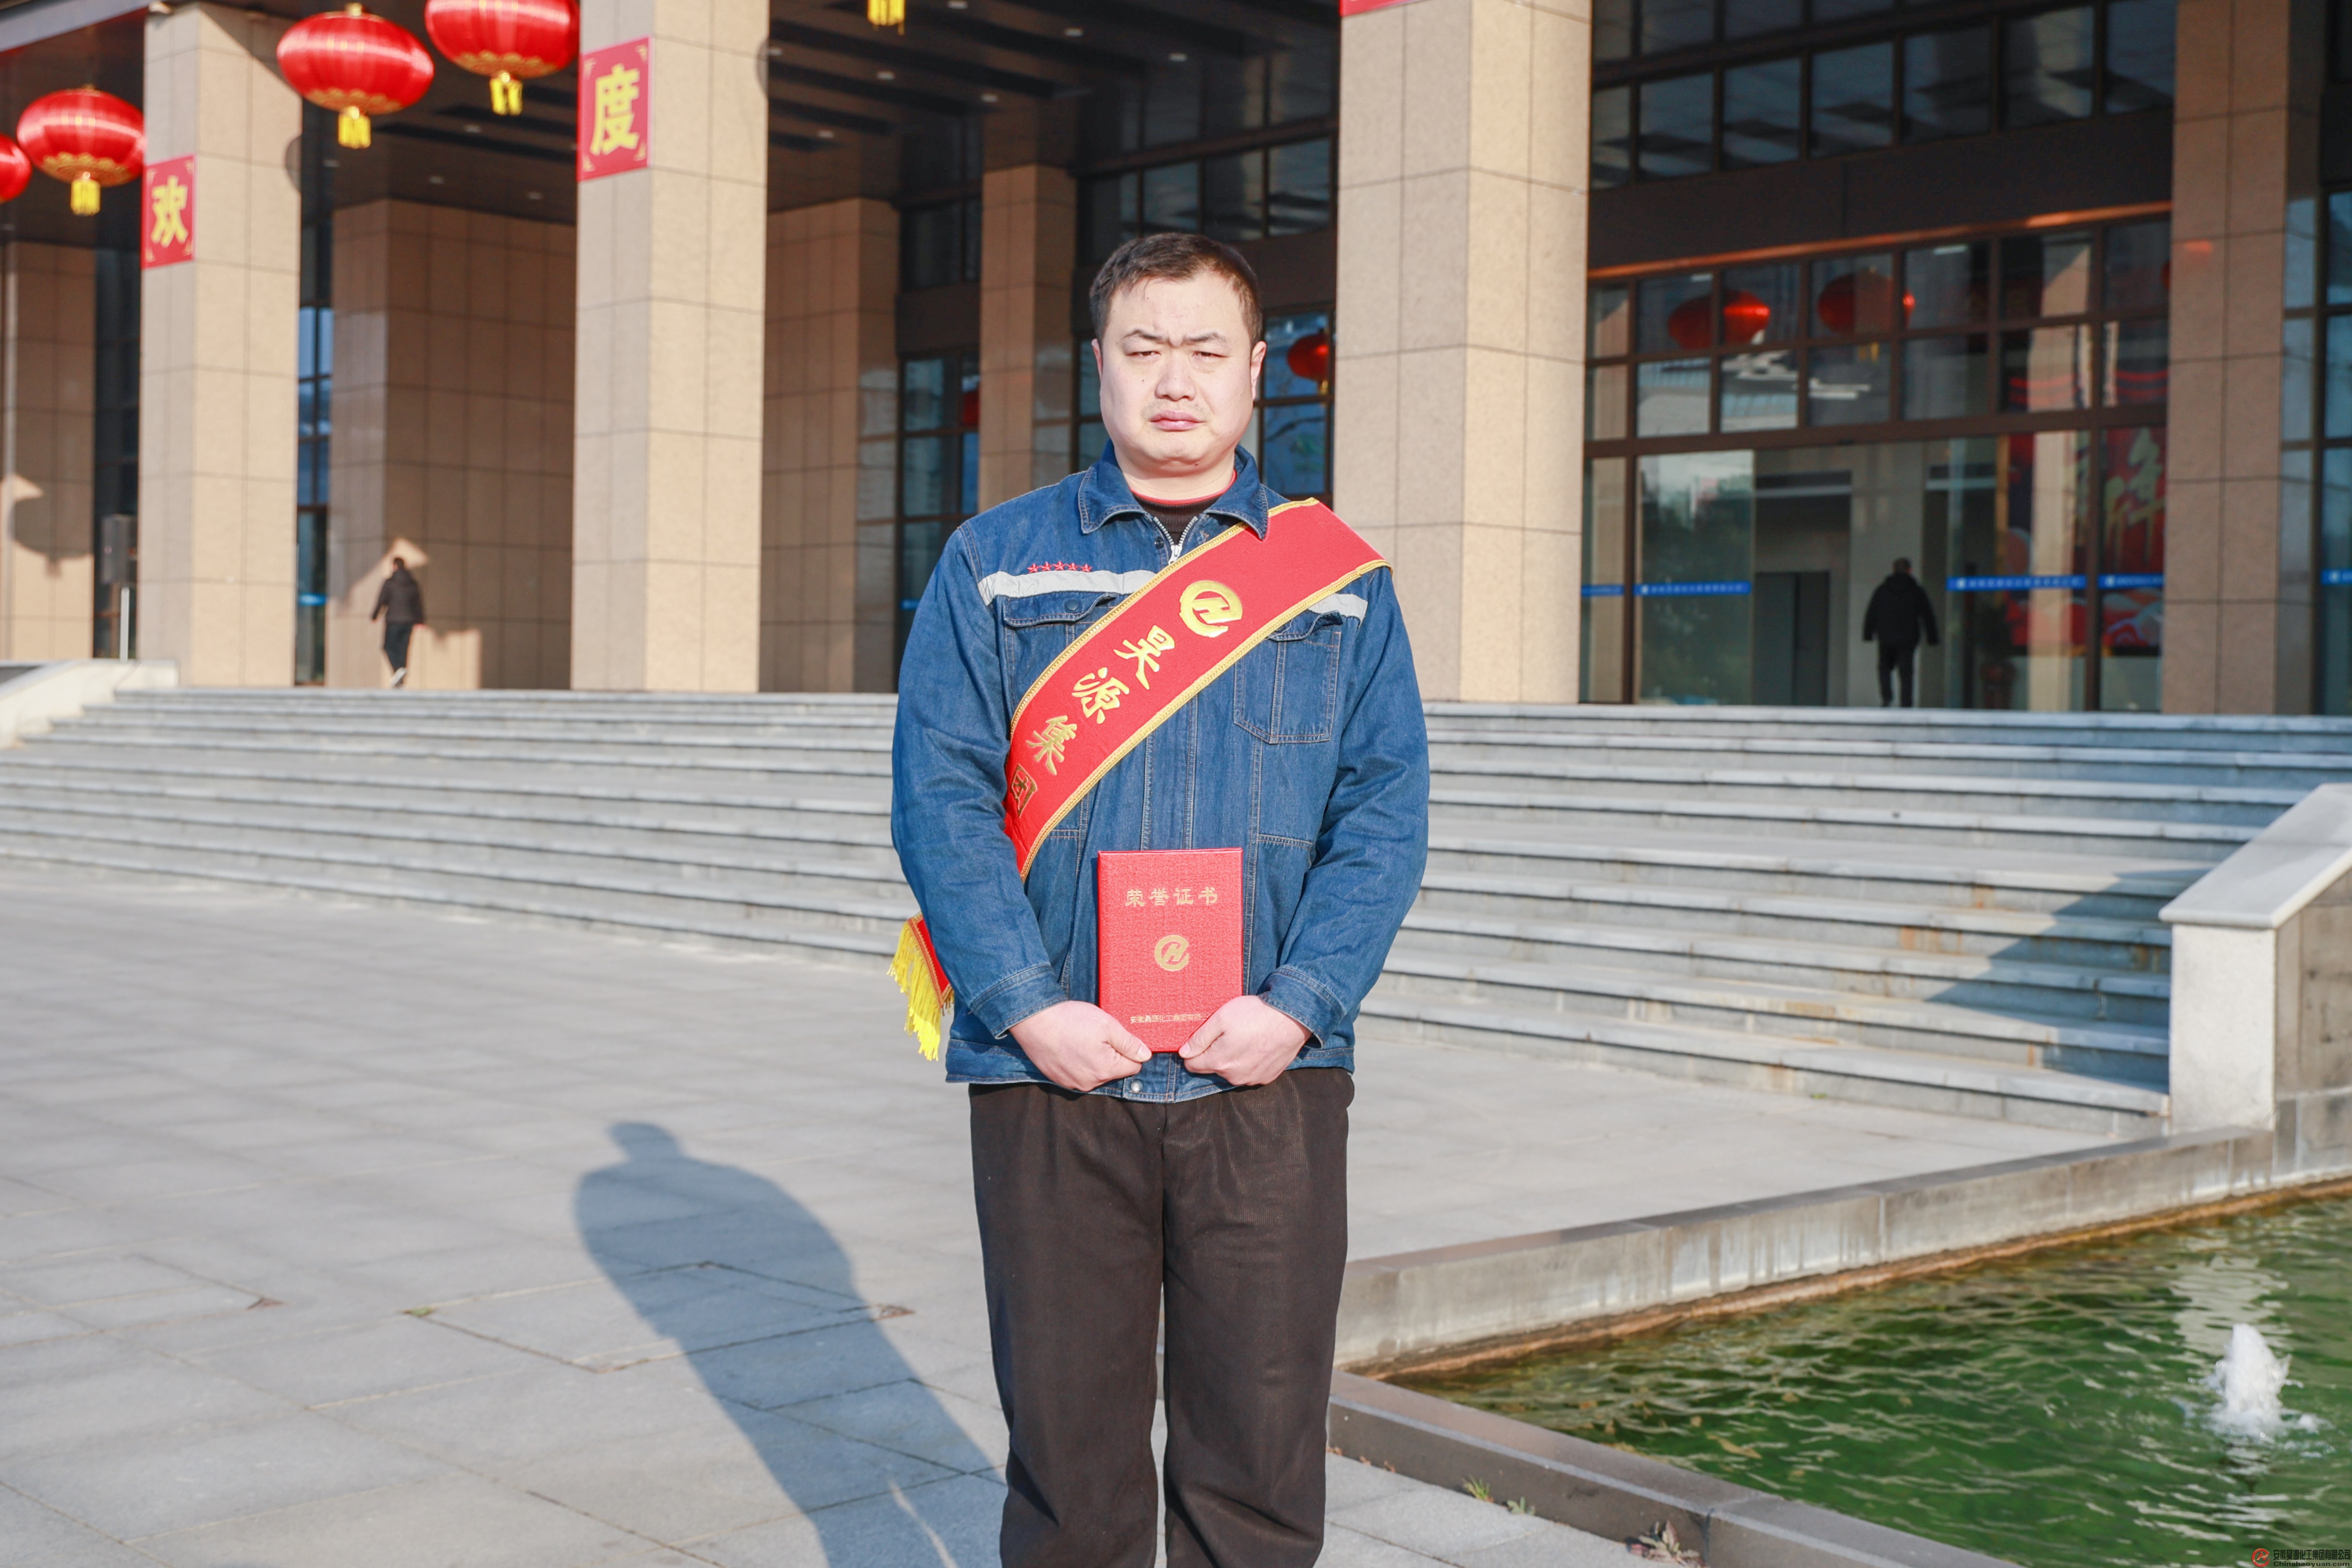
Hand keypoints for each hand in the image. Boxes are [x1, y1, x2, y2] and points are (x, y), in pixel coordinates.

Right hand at [1008, 1000, 1150, 1092]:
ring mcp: (1072, 1083)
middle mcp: (1090, 1083)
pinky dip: (1077, 1062)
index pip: (1133, 1067)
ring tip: (1080, 1039)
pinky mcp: (1058, 1079)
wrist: (1033, 1021)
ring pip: (1095, 1073)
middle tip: (1096, 1035)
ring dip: (1093, 1059)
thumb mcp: (1107, 1025)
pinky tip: (1069, 1046)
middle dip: (1110, 1055)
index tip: (1115, 1037)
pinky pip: (1077, 1074)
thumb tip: (1145, 1055)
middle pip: (1113, 1071)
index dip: (1128, 1050)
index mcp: (1106, 1070)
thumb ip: (1129, 1043)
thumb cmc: (1071, 1020)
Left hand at [1179, 995, 1308, 1086]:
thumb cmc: (1255, 1014)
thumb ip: (1200, 1038)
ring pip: (1231, 1073)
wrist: (1292, 1019)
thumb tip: (1184, 1052)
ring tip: (1244, 1039)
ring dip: (1232, 1059)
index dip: (1193, 1052)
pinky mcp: (1266, 1078)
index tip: (1202, 1039)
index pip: (1192, 1066)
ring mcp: (1251, 1079)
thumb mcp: (1221, 1018)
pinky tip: (1256, 1046)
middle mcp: (1233, 1077)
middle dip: (1214, 1054)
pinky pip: (1249, 1073)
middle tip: (1227, 1034)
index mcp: (1219, 1062)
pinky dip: (1249, 1063)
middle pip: (1212, 1069)